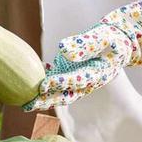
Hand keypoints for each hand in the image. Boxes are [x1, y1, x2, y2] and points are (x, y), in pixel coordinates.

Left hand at [23, 4, 141, 109]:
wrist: (117, 41)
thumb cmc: (110, 37)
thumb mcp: (103, 36)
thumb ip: (86, 44)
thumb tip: (63, 51)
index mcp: (97, 73)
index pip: (77, 80)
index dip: (60, 83)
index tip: (44, 85)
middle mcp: (87, 81)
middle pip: (66, 94)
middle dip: (46, 100)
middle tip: (27, 105)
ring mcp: (78, 80)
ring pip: (59, 92)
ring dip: (43, 98)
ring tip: (24, 102)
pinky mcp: (72, 75)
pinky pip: (56, 82)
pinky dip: (44, 83)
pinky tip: (29, 80)